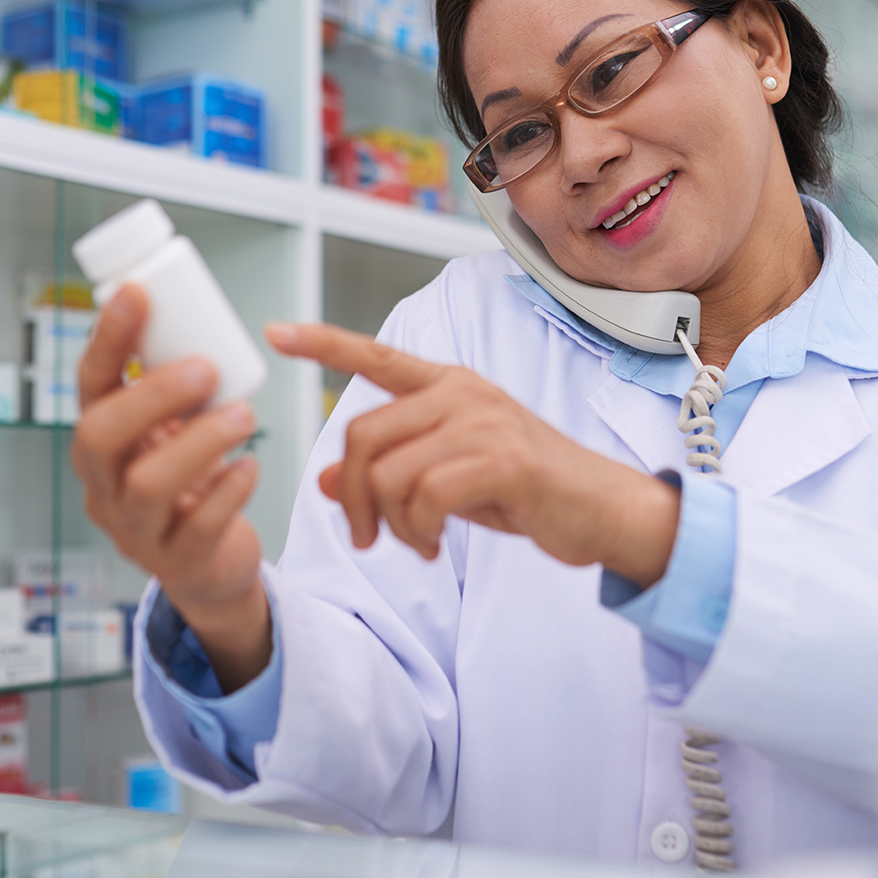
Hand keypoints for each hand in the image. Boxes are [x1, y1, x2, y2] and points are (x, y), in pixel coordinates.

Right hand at [72, 285, 270, 690]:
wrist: (210, 569)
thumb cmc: (191, 487)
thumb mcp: (171, 435)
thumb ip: (176, 390)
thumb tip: (196, 313)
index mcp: (100, 446)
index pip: (89, 387)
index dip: (108, 339)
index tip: (138, 293)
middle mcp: (105, 488)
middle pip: (100, 436)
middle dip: (151, 395)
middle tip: (205, 369)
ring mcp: (136, 530)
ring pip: (148, 484)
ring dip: (200, 440)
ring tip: (244, 416)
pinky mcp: (178, 563)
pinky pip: (200, 526)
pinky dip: (230, 489)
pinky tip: (250, 467)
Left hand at [265, 322, 679, 586]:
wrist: (602, 511)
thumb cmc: (526, 492)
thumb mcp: (448, 480)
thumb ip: (393, 473)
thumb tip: (328, 483)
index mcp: (449, 387)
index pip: (376, 357)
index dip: (324, 344)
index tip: (276, 332)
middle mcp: (461, 393)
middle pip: (362, 435)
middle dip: (353, 498)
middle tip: (368, 536)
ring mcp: (483, 422)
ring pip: (388, 472)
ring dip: (390, 523)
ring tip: (416, 541)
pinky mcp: (502, 460)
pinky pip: (424, 496)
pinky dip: (418, 532)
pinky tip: (433, 545)